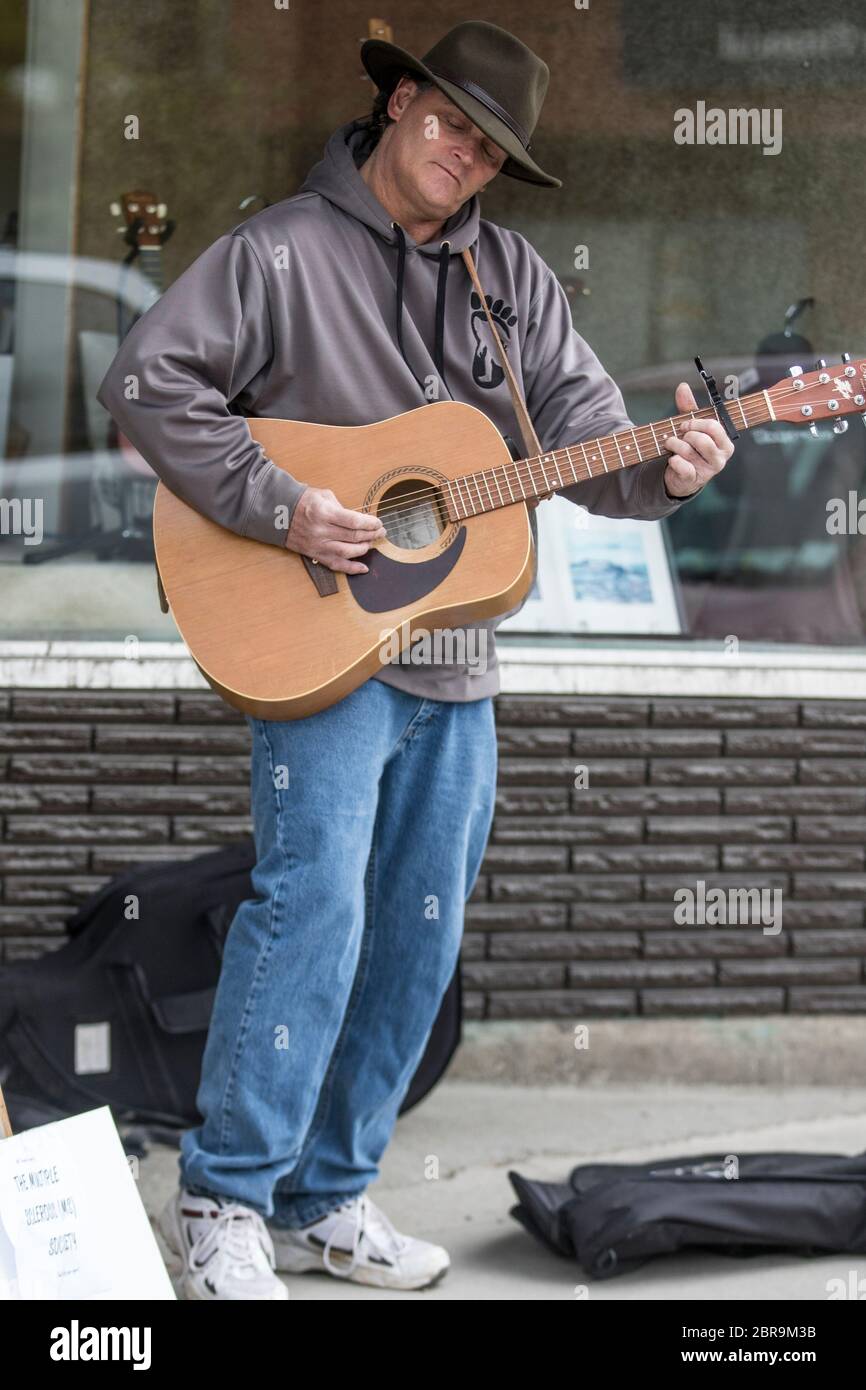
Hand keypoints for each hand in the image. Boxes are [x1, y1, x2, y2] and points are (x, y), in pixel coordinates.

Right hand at [285, 486, 386, 573]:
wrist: (279, 514)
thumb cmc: (303, 502)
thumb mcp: (324, 496)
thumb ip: (342, 507)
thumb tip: (359, 520)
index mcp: (324, 513)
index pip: (354, 521)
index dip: (370, 523)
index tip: (378, 523)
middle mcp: (321, 530)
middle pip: (353, 536)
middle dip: (371, 535)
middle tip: (380, 533)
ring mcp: (318, 544)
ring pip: (347, 552)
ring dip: (363, 549)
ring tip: (370, 543)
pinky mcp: (316, 554)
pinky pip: (336, 565)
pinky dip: (351, 568)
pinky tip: (363, 568)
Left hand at [662, 381, 734, 497]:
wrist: (683, 476)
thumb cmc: (691, 448)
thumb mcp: (692, 427)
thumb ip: (689, 408)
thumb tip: (682, 386)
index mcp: (725, 443)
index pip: (713, 426)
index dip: (695, 422)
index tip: (685, 424)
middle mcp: (721, 457)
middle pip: (702, 439)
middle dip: (686, 433)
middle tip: (678, 434)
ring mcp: (709, 470)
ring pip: (689, 450)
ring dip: (674, 444)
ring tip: (670, 444)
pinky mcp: (695, 480)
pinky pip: (683, 466)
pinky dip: (673, 460)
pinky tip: (672, 459)